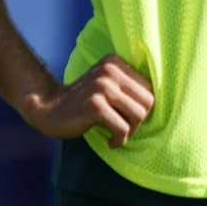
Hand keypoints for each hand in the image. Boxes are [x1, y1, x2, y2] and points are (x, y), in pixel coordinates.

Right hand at [18, 56, 153, 147]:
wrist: (48, 109)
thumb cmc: (83, 103)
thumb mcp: (106, 86)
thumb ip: (129, 88)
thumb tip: (158, 104)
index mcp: (116, 63)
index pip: (149, 90)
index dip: (142, 109)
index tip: (126, 118)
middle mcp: (110, 71)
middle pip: (148, 102)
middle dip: (139, 122)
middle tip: (124, 129)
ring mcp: (102, 87)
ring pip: (139, 116)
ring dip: (130, 132)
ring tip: (117, 135)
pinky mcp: (95, 105)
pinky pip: (122, 129)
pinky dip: (119, 140)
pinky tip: (110, 142)